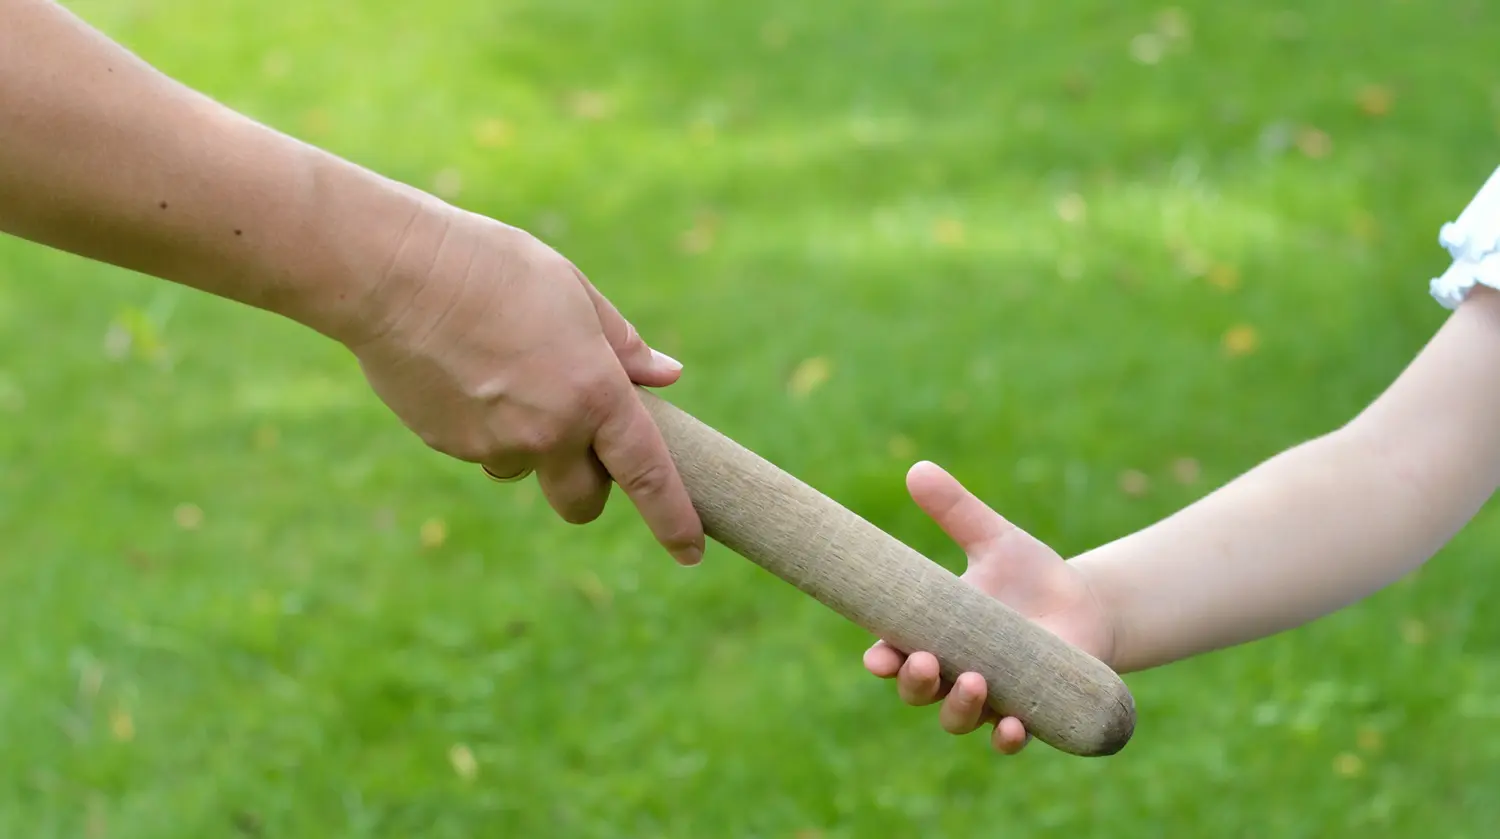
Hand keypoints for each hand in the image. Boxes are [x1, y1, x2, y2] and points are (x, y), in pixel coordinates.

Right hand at [345, 202, 704, 565]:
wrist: (392, 274)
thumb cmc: (492, 267)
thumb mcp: (573, 291)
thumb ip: (622, 345)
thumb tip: (666, 377)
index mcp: (595, 393)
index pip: (648, 474)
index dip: (673, 519)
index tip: (692, 552)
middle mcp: (549, 432)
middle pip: (582, 502)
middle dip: (586, 488)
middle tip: (577, 441)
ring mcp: (494, 446)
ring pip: (524, 469)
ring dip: (526, 444)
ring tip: (501, 370)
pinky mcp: (449, 446)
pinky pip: (480, 449)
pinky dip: (482, 424)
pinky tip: (460, 368)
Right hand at [863, 461, 1115, 752]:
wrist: (1087, 608)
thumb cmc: (1029, 574)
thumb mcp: (994, 539)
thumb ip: (955, 510)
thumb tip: (918, 469)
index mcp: (935, 634)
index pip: (894, 653)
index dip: (881, 659)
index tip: (877, 655)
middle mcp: (954, 672)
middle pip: (917, 691)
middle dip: (916, 683)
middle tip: (926, 661)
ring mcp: (989, 698)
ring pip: (957, 719)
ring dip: (958, 708)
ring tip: (975, 683)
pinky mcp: (1028, 713)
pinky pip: (1007, 738)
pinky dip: (1005, 737)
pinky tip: (1012, 727)